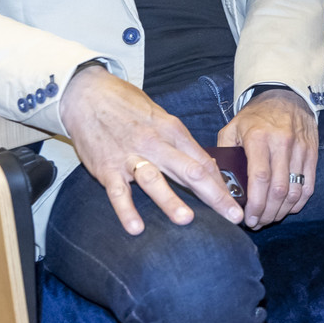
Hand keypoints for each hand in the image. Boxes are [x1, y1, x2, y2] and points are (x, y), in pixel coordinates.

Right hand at [60, 65, 241, 234]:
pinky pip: (118, 192)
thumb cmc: (128, 105)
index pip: (204, 161)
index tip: (236, 202)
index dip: (222, 183)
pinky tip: (136, 228)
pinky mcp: (106, 168)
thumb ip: (181, 143)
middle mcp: (155, 143)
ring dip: (170, 201)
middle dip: (214, 196)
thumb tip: (205, 166)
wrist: (88, 94)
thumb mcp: (161, 117)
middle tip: (232, 216)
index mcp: (173, 130)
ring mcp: (130, 156)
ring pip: (154, 181)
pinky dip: (126, 210)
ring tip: (187, 220)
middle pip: (190, 171)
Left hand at [217, 89, 316, 228]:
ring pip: (295, 190)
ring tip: (270, 218)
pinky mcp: (312, 153)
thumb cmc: (254, 117)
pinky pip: (309, 185)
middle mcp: (282, 143)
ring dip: (282, 211)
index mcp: (259, 138)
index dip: (255, 203)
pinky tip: (287, 209)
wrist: (286, 96)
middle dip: (267, 212)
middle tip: (257, 223)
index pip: (259, 178)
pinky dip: (299, 202)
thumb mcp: (231, 128)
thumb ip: (222, 154)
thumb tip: (216, 184)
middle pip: (278, 189)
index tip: (247, 218)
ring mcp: (300, 149)